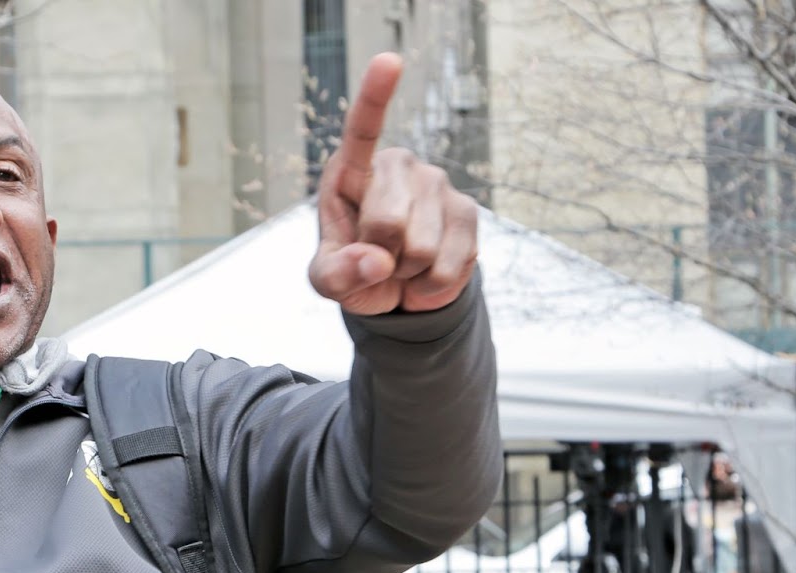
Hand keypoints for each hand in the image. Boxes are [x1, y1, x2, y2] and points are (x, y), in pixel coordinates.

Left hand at [308, 53, 478, 315]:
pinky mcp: (468, 211)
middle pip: (387, 222)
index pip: (363, 130)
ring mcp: (437, 184)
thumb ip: (338, 274)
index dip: (376, 96)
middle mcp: (398, 166)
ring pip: (420, 248)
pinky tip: (424, 274)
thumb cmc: (352, 269)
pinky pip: (449, 264)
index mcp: (352, 170)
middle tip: (375, 256)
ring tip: (400, 262)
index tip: (388, 61)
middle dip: (378, 256)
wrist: (395, 289)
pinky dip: (431, 285)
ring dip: (406, 271)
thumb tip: (376, 261)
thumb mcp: (328, 280)